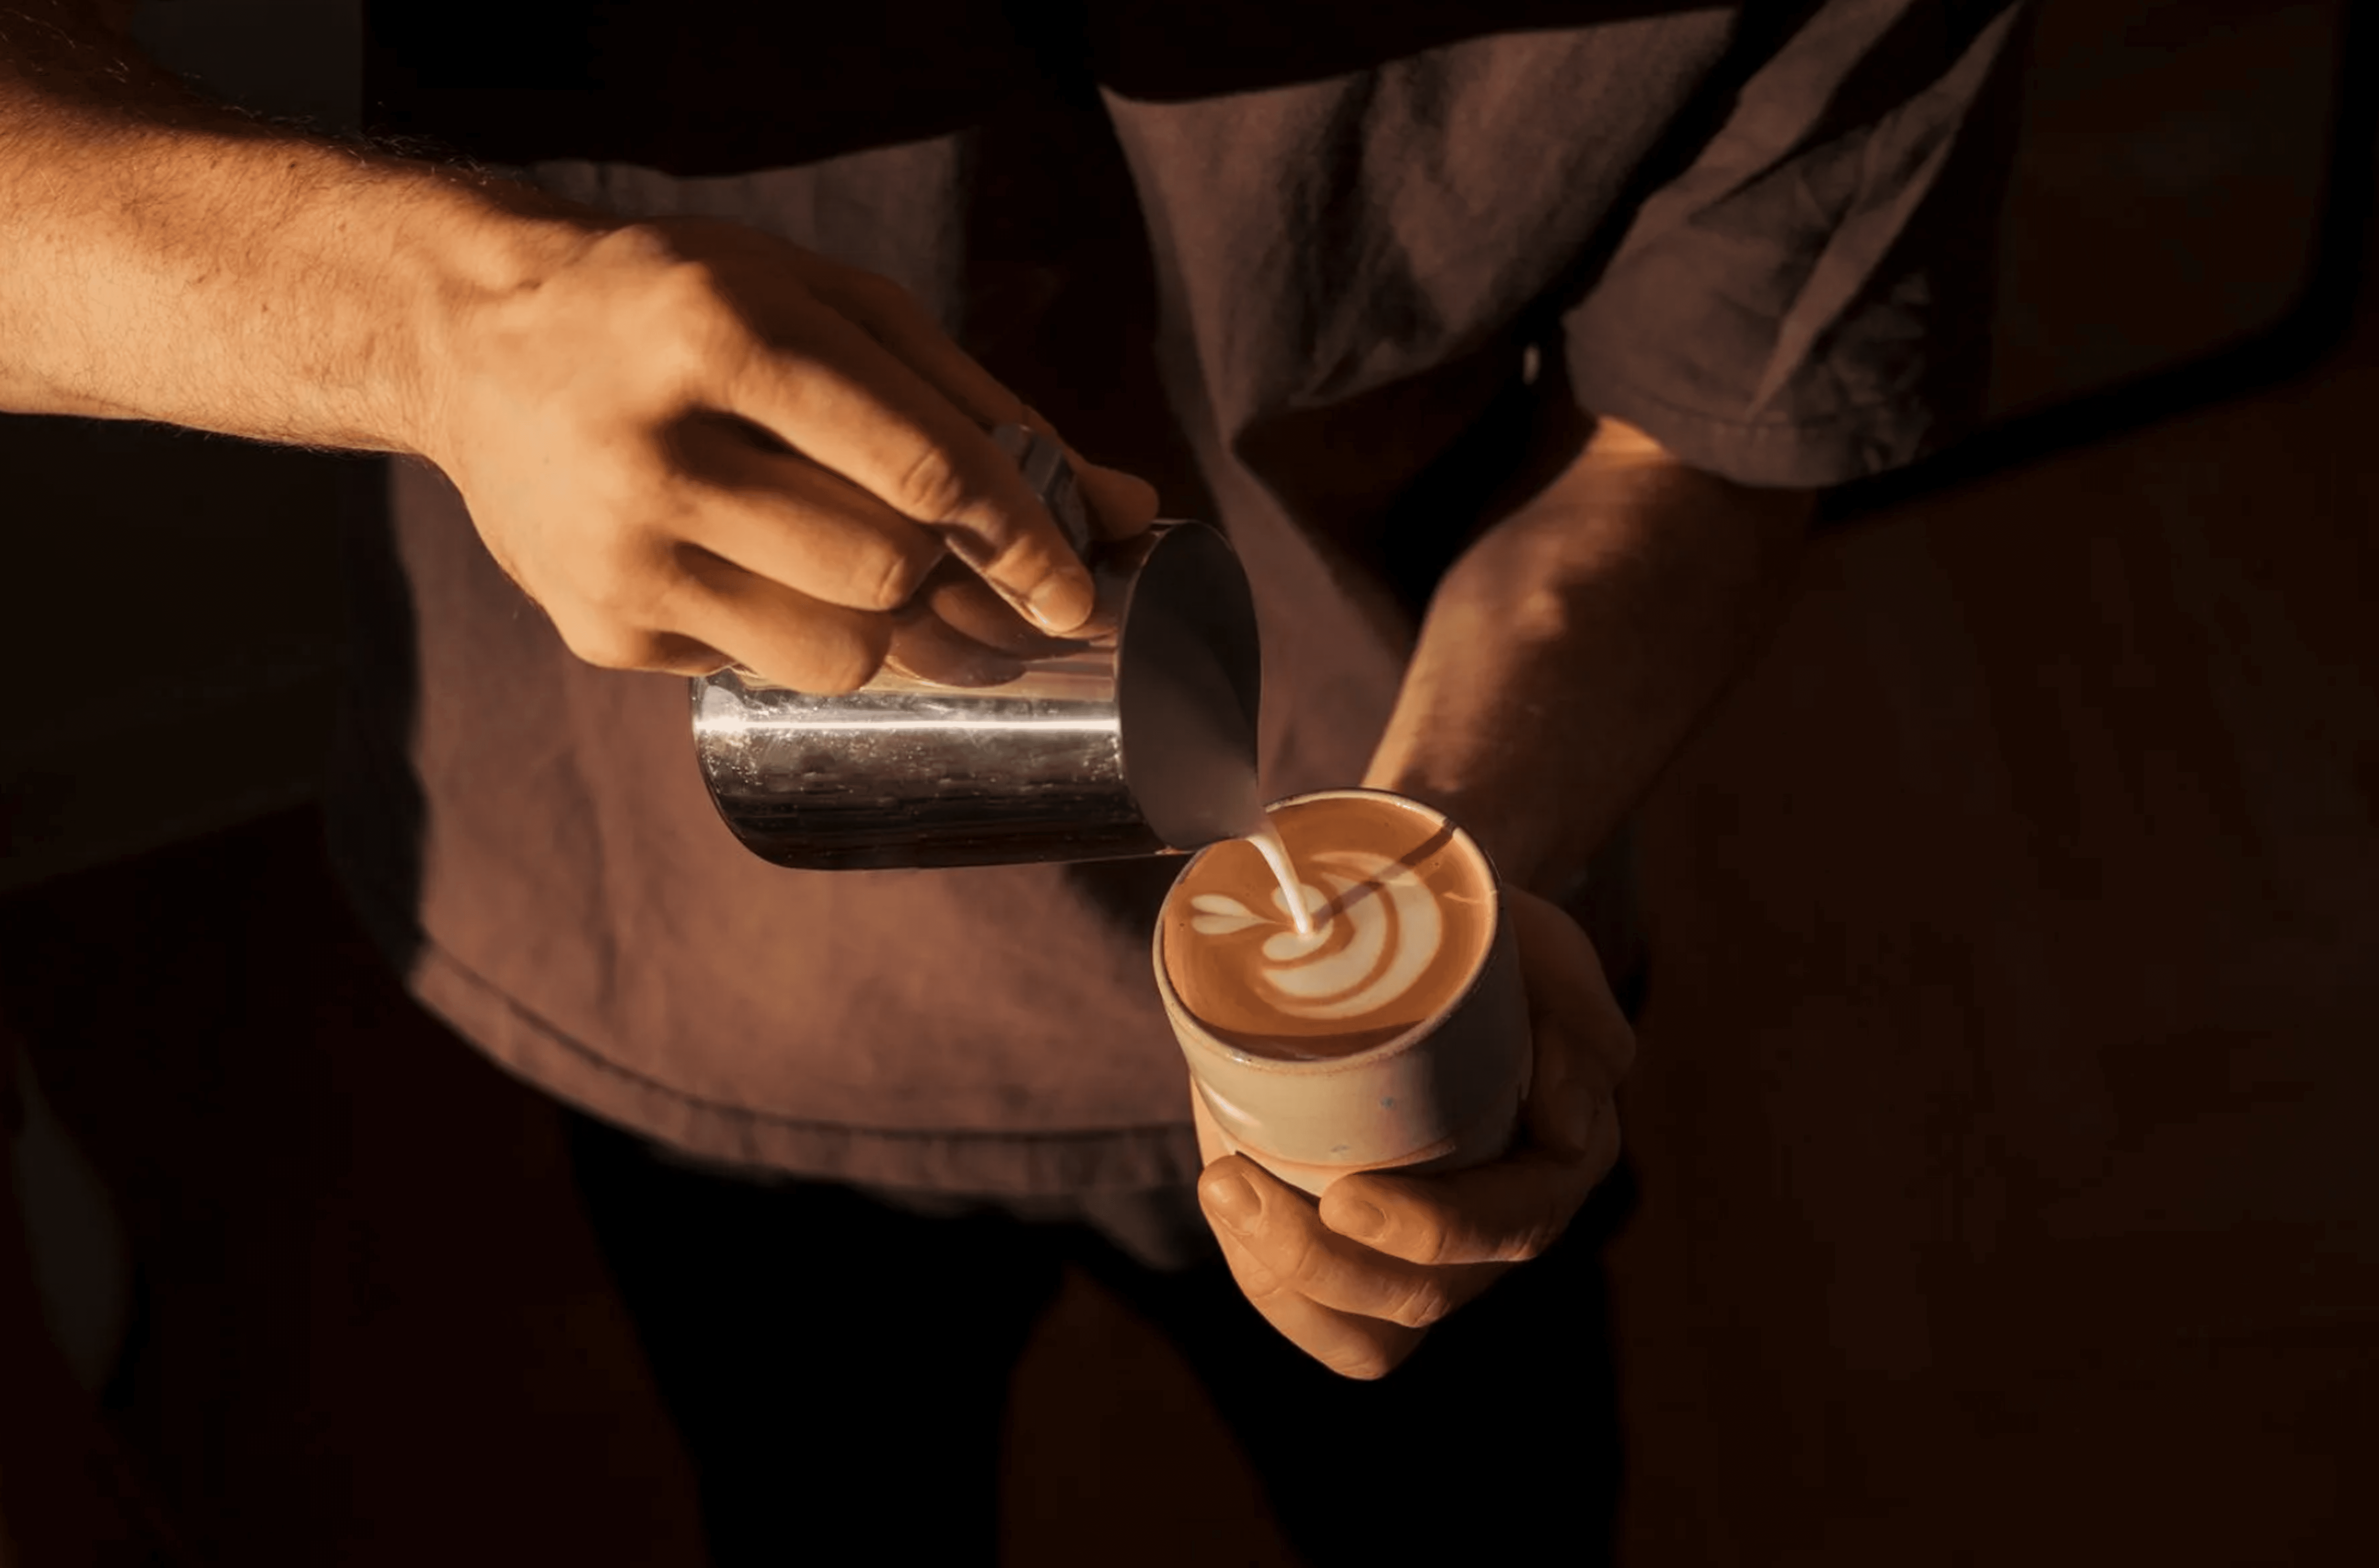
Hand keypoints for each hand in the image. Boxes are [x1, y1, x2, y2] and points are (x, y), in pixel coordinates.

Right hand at [420, 214, 1157, 690]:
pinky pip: (759, 671)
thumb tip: (1132, 510)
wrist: (479, 337)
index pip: (922, 467)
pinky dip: (798, 638)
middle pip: (887, 569)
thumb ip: (978, 404)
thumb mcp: (829, 309)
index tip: (1079, 590)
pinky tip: (757, 569)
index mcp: (721, 330)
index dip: (1023, 539)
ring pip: (836, 650)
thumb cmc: (687, 308)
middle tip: (967, 570)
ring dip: (888, 629)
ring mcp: (616, 549)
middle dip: (953, 580)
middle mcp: (656, 444)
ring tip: (858, 568)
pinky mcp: (596, 626)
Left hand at [1192, 886, 1632, 1378]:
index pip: (1507, 1227)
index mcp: (1556, 1163)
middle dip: (1319, 1260)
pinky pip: (1324, 1320)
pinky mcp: (1366, 1258)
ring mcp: (1432, 1257)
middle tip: (1230, 1186)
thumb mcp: (1540, 951)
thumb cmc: (1485, 946)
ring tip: (1220, 1192)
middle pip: (1421, 1295)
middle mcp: (1500, 1228)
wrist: (1416, 940)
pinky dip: (1269, 1283)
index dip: (1428, 1230)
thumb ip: (1576, 1016)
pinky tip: (1230, 1210)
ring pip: (1365, 1331)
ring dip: (1281, 1280)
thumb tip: (1569, 1128)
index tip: (1342, 1196)